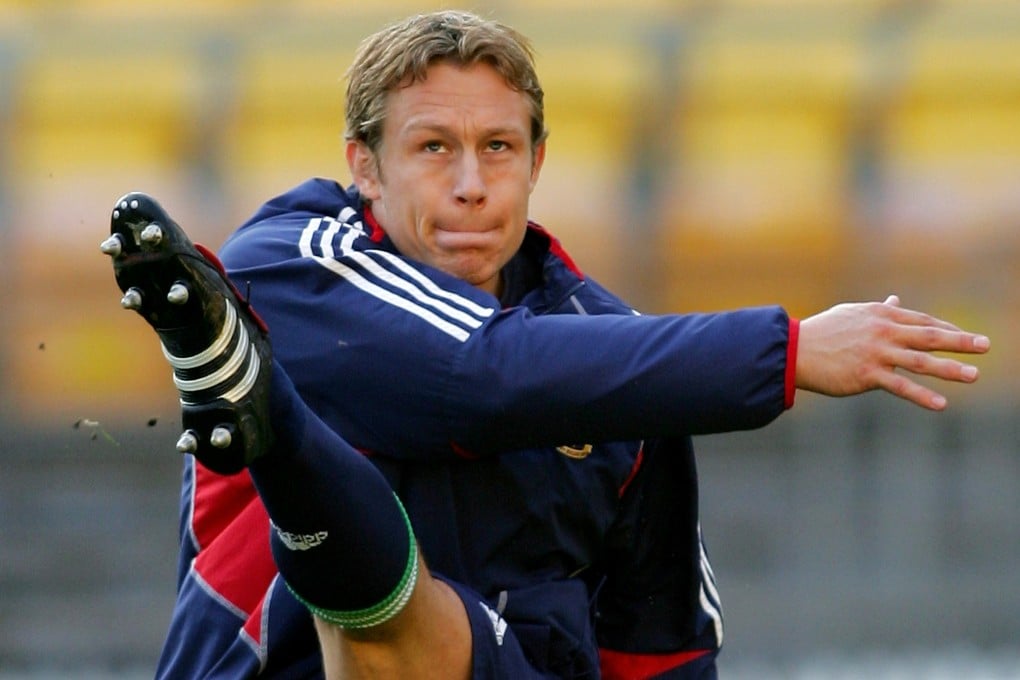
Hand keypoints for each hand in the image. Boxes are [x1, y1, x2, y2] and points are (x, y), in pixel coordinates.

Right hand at [795, 295, 989, 409]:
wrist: (794, 350)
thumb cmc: (823, 331)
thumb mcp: (853, 314)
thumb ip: (878, 310)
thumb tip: (895, 299)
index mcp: (881, 315)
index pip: (923, 322)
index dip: (948, 330)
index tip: (967, 337)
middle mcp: (883, 331)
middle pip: (930, 336)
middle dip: (961, 341)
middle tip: (985, 345)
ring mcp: (876, 353)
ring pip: (920, 361)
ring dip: (950, 369)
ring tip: (973, 375)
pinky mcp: (866, 375)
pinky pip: (900, 386)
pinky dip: (921, 396)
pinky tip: (941, 404)